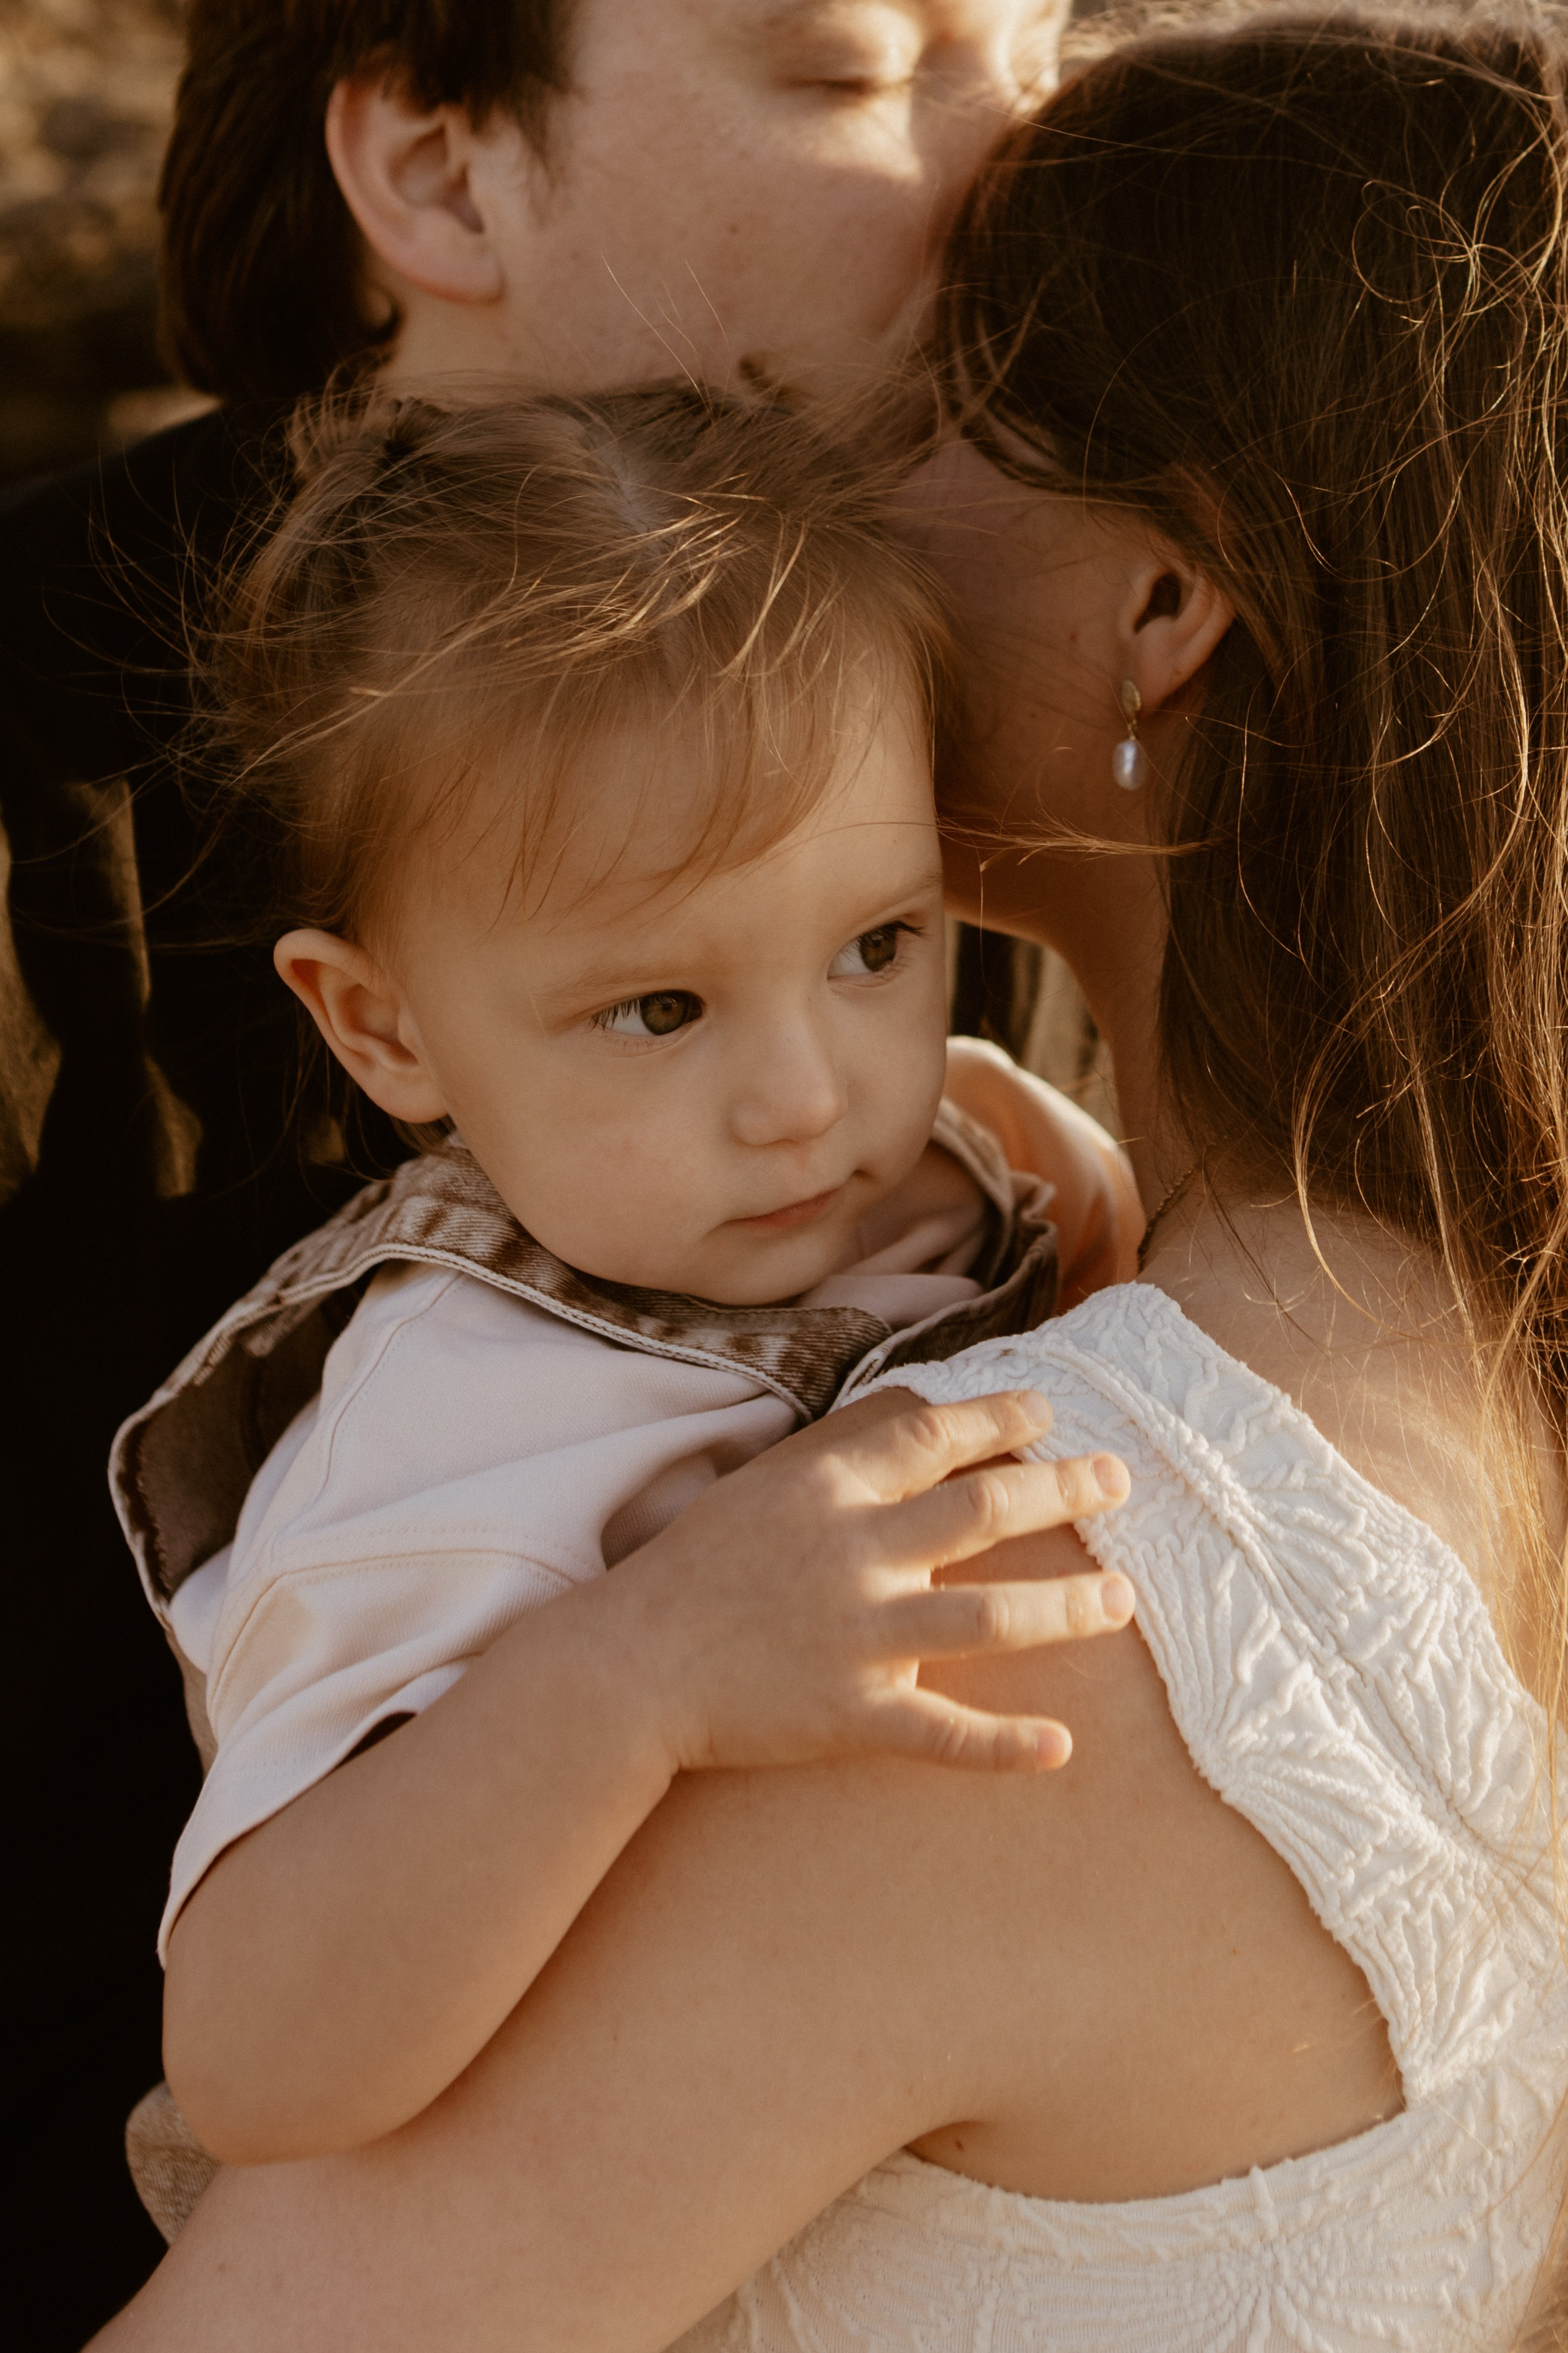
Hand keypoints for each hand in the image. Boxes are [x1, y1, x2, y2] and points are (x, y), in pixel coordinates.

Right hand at [621, 1386, 1131, 1775]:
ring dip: (1066, 1606)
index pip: (934, 1436)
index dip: (1000, 1418)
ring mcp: (855, 1637)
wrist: (627, 1668)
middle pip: (983, 1510)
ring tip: (1123, 1596)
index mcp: (826, 1489)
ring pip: (987, 1617)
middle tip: (1117, 1478)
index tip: (1050, 1412)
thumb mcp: (762, 1482)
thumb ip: (841, 1444)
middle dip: (1062, 1488)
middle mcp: (851, 1553)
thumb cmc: (695, 1568)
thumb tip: (919, 1405)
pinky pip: (941, 1732)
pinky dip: (1003, 1743)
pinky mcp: (849, 1714)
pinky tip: (1062, 1745)